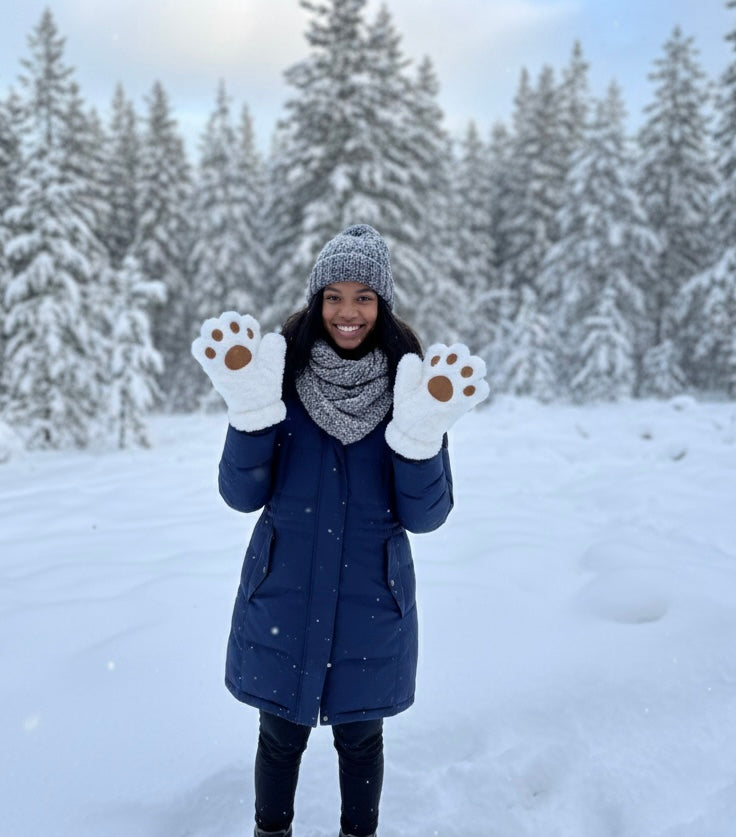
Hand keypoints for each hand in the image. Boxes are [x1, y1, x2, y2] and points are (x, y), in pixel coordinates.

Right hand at [191, 312, 285, 431]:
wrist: (255, 405)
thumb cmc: (266, 384)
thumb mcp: (275, 365)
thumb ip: (275, 348)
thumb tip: (272, 335)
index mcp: (251, 341)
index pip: (246, 322)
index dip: (248, 324)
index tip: (251, 334)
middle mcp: (235, 344)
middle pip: (227, 320)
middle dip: (229, 321)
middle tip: (235, 333)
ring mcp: (222, 353)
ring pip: (211, 329)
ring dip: (214, 329)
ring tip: (221, 340)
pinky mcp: (211, 365)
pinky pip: (199, 349)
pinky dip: (201, 346)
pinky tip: (210, 351)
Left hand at [385, 343, 488, 458]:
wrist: (415, 433)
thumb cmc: (408, 410)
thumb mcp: (402, 391)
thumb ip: (406, 373)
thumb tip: (413, 357)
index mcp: (430, 367)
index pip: (439, 350)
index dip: (435, 358)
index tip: (429, 373)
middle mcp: (447, 372)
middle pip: (461, 350)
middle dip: (458, 357)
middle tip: (447, 374)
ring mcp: (460, 385)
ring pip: (477, 365)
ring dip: (472, 371)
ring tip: (459, 385)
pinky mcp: (468, 400)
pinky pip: (483, 388)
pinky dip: (477, 391)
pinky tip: (463, 400)